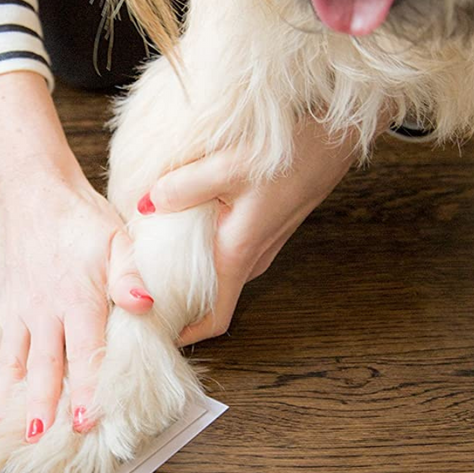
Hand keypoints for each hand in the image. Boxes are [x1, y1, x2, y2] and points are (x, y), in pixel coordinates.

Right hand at [0, 171, 153, 439]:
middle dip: (43, 407)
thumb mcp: (117, 238)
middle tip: (41, 443)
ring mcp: (17, 311)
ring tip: (4, 436)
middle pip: (43, 367)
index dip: (85, 390)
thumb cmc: (80, 218)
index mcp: (78, 297)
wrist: (32, 193)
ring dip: (9, 403)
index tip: (84, 423)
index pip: (83, 352)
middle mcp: (44, 310)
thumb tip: (146, 306)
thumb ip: (131, 275)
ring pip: (11, 366)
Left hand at [138, 117, 360, 344]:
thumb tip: (146, 203)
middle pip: (210, 297)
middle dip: (175, 298)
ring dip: (188, 271)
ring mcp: (260, 244)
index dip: (184, 334)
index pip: (214, 319)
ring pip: (218, 271)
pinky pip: (227, 249)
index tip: (153, 332)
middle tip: (138, 287)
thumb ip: (183, 186)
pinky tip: (182, 222)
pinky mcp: (263, 226)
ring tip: (151, 254)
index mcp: (239, 254)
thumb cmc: (292, 156)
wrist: (335, 138)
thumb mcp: (230, 166)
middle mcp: (251, 258)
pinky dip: (202, 248)